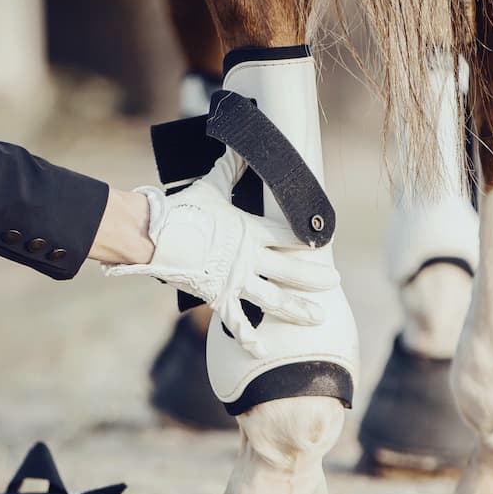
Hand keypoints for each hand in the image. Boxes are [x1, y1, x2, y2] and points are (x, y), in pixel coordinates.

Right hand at [103, 182, 337, 356]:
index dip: (306, 239)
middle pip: (290, 270)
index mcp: (249, 231)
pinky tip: (266, 349)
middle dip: (315, 277)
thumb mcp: (211, 186)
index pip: (287, 236)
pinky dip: (250, 338)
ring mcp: (236, 281)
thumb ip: (230, 168)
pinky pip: (237, 323)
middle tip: (336, 281)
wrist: (156, 235)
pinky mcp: (219, 297)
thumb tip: (240, 143)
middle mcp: (248, 258)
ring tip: (319, 317)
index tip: (325, 242)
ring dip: (297, 310)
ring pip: (273, 299)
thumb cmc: (184, 210)